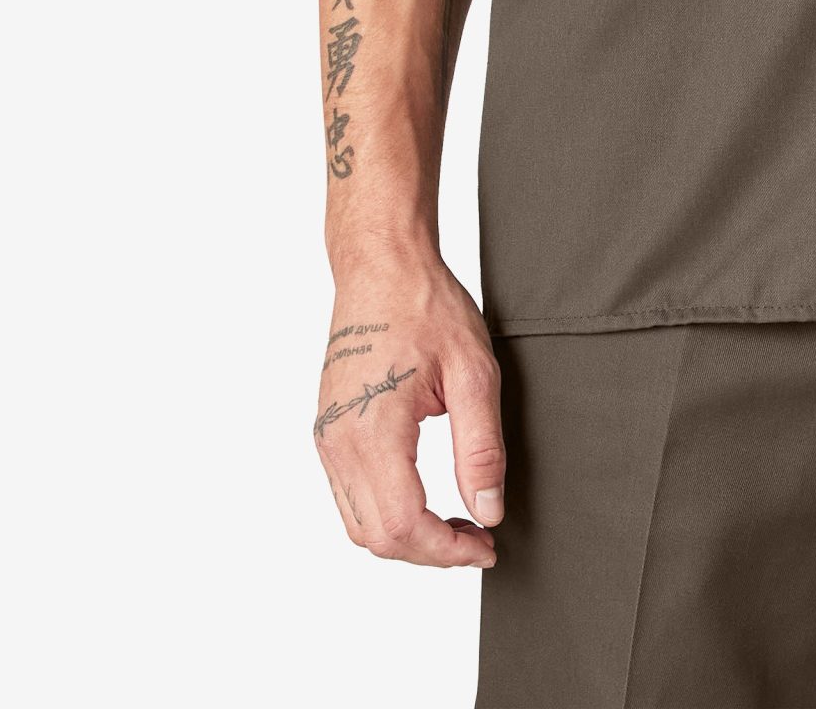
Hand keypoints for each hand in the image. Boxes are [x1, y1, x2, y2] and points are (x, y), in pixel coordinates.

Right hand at [312, 254, 504, 567]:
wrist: (380, 264)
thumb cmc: (425, 305)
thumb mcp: (473, 371)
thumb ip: (480, 448)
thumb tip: (488, 511)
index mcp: (372, 429)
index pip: (403, 525)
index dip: (447, 550)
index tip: (486, 545)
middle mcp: (338, 442)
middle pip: (376, 538)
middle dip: (430, 552)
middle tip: (479, 537)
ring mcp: (327, 437)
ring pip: (359, 524)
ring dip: (408, 537)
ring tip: (458, 522)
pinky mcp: (328, 430)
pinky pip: (350, 496)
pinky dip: (387, 513)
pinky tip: (426, 499)